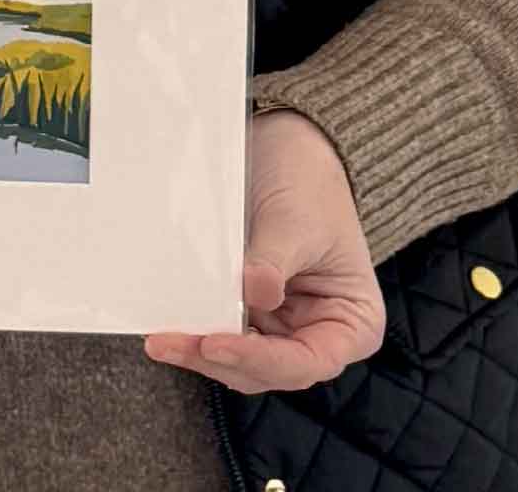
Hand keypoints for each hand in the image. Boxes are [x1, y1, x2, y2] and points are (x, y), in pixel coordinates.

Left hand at [145, 109, 385, 394]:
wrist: (293, 148)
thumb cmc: (309, 183)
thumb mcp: (295, 222)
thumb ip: (272, 263)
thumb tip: (252, 294)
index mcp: (353, 323)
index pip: (307, 362)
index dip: (261, 360)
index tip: (217, 342)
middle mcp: (319, 334)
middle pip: (268, 369)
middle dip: (220, 359)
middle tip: (174, 342)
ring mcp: (283, 326)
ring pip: (241, 359)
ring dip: (202, 351)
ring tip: (164, 339)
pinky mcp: (252, 311)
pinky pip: (224, 331)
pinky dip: (199, 330)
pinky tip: (172, 324)